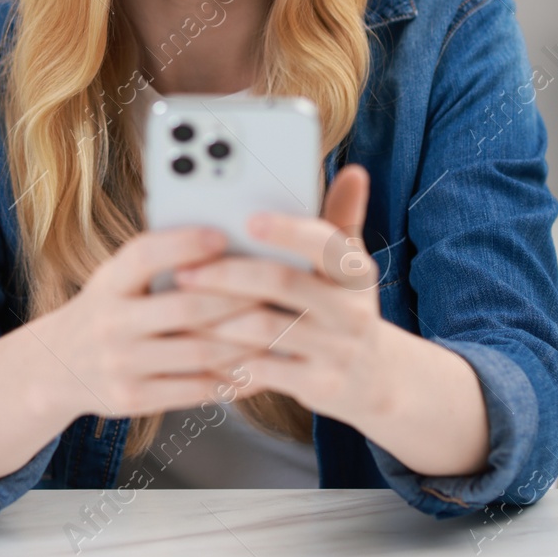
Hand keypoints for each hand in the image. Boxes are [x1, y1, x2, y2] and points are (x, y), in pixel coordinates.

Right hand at [30, 225, 269, 421]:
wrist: (56, 367)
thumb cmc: (107, 311)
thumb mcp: (116, 279)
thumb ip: (158, 263)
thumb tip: (225, 242)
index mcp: (108, 283)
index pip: (143, 255)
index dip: (184, 244)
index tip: (222, 235)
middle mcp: (110, 323)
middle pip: (186, 309)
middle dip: (237, 298)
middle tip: (275, 288)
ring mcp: (120, 365)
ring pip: (199, 353)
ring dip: (246, 341)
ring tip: (278, 328)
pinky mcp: (132, 399)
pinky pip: (195, 390)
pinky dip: (233, 379)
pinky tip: (260, 369)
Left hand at [174, 164, 392, 426]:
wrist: (374, 379)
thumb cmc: (344, 308)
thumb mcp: (349, 266)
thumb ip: (342, 219)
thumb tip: (352, 172)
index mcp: (355, 271)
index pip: (324, 243)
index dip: (288, 231)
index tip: (249, 220)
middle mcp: (352, 309)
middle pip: (282, 282)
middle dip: (228, 274)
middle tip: (185, 271)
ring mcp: (337, 349)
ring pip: (265, 327)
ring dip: (218, 317)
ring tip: (182, 308)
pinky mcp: (319, 384)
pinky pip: (263, 368)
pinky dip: (229, 357)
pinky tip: (202, 347)